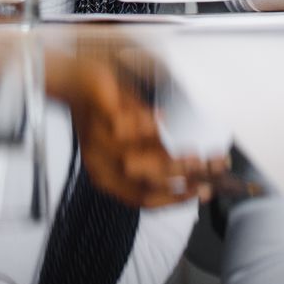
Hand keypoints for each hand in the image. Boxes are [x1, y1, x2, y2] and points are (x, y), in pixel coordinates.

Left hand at [48, 52, 225, 208]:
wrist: (76, 83)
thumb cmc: (109, 114)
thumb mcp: (133, 144)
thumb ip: (156, 161)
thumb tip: (195, 176)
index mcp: (107, 178)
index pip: (143, 200)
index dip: (176, 199)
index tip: (202, 192)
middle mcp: (101, 165)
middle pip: (144, 186)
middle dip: (182, 180)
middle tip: (207, 171)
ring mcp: (98, 142)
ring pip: (137, 163)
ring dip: (172, 161)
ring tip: (195, 153)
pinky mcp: (98, 116)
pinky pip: (126, 127)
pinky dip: (149, 123)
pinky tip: (162, 116)